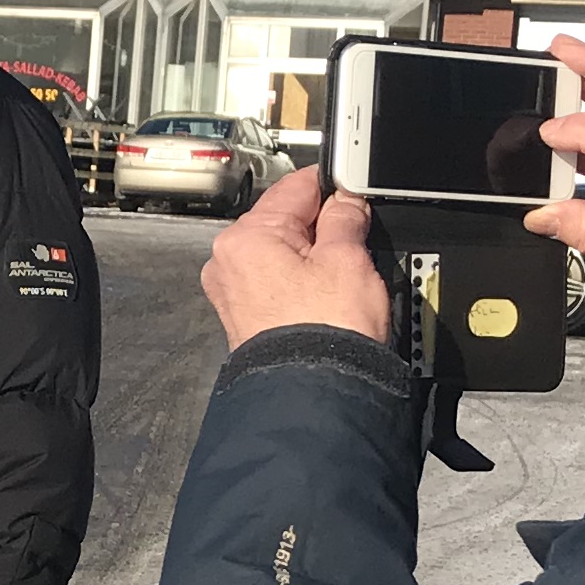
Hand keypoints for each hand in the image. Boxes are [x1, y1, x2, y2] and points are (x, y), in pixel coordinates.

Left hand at [203, 165, 391, 351]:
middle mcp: (228, 263)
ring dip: (313, 257)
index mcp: (245, 238)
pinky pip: (277, 284)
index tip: (355, 191)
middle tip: (356, 241)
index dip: (332, 186)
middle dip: (321, 227)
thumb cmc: (324, 336)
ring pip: (282, 254)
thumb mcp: (348, 260)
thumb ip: (346, 218)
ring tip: (343, 277)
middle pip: (285, 221)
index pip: (295, 188)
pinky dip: (302, 284)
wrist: (315, 398)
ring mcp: (234, 294)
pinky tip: (326, 298)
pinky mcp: (246, 319)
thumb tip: (347, 201)